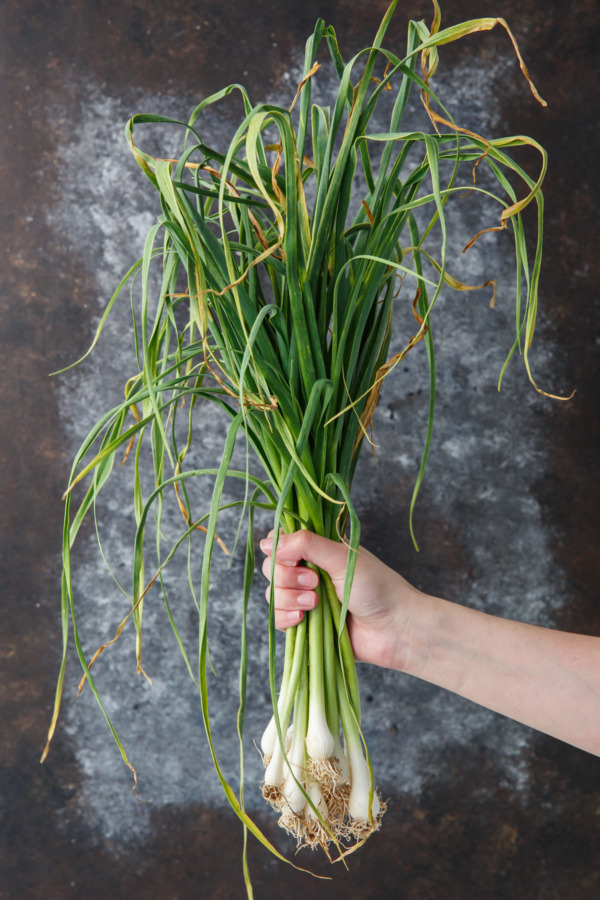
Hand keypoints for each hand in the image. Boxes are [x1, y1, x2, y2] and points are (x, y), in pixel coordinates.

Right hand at [260, 530, 427, 670]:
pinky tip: (304, 619)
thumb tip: (269, 543)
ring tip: (317, 603)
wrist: (394, 629)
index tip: (293, 557)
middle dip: (287, 576)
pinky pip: (278, 618)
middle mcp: (309, 570)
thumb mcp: (342, 558)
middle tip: (315, 582)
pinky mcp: (305, 623)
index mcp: (319, 549)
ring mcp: (306, 597)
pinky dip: (286, 618)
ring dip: (289, 598)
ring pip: (273, 593)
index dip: (279, 548)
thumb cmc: (377, 587)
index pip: (282, 540)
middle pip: (272, 567)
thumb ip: (307, 544)